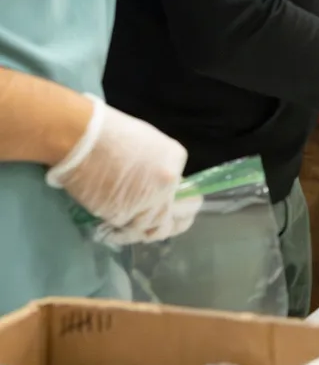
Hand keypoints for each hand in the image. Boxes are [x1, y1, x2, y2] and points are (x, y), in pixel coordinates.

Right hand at [46, 96, 194, 244]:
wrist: (82, 138)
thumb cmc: (110, 133)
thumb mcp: (148, 145)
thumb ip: (159, 168)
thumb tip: (157, 186)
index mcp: (175, 163)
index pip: (189, 200)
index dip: (178, 208)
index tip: (172, 212)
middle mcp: (166, 186)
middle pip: (169, 221)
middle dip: (163, 227)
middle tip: (153, 232)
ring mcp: (145, 203)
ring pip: (146, 229)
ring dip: (136, 230)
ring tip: (126, 228)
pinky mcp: (121, 214)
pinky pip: (123, 228)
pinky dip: (117, 230)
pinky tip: (112, 228)